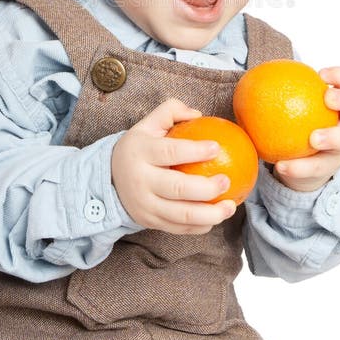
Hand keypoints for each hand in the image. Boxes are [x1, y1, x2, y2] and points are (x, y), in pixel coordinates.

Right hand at [111, 98, 236, 233]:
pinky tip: (217, 217)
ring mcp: (144, 205)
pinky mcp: (150, 222)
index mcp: (140, 152)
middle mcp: (140, 181)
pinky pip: (179, 228)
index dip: (195, 150)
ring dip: (210, 214)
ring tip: (231, 206)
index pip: (169, 152)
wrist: (109, 179)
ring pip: (181, 215)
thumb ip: (171, 111)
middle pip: (177, 188)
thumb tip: (198, 114)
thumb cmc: (139, 148)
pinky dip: (201, 226)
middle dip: (207, 188)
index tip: (217, 147)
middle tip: (227, 181)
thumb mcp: (148, 124)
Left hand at [272, 66, 339, 191]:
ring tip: (314, 138)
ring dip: (332, 137)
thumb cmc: (296, 125)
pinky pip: (316, 168)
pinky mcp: (331, 169)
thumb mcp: (291, 108)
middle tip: (327, 97)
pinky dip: (299, 167)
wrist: (303, 163)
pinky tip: (281, 165)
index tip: (321, 74)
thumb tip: (249, 79)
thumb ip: (278, 94)